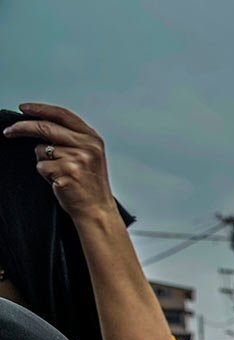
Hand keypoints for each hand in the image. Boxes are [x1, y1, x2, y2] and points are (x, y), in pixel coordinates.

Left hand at [2, 103, 117, 223]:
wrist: (97, 210)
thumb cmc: (90, 184)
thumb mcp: (89, 155)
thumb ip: (71, 138)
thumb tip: (39, 124)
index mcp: (92, 138)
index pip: (62, 115)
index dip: (40, 109)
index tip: (23, 109)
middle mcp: (87, 146)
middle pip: (45, 127)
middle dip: (22, 127)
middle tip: (9, 131)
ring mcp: (77, 159)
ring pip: (41, 150)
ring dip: (44, 162)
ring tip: (61, 173)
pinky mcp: (66, 172)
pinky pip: (41, 167)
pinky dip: (46, 175)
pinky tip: (60, 181)